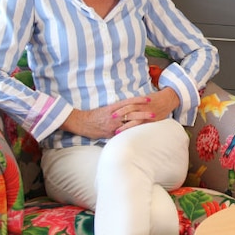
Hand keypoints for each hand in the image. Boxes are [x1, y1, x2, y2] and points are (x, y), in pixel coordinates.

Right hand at [62, 88, 180, 138]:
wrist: (80, 122)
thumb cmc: (93, 116)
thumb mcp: (105, 110)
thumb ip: (116, 110)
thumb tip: (127, 110)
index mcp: (112, 108)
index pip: (128, 102)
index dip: (138, 101)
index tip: (148, 99)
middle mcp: (113, 116)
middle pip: (131, 113)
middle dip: (144, 114)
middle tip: (155, 113)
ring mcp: (112, 125)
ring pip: (128, 124)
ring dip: (140, 124)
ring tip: (150, 124)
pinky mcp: (109, 133)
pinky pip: (122, 133)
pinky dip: (130, 133)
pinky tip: (139, 135)